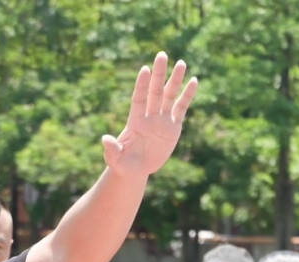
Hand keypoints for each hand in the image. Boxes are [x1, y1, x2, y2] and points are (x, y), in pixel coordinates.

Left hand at [102, 53, 197, 178]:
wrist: (136, 169)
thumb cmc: (123, 164)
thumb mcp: (115, 160)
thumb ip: (111, 149)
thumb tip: (104, 139)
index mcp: (135, 121)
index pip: (139, 99)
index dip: (142, 85)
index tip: (145, 69)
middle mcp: (149, 116)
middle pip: (155, 91)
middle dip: (159, 74)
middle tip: (162, 55)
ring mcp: (162, 120)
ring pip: (169, 96)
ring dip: (175, 80)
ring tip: (181, 63)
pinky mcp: (173, 126)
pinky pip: (181, 108)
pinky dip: (187, 95)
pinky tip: (194, 81)